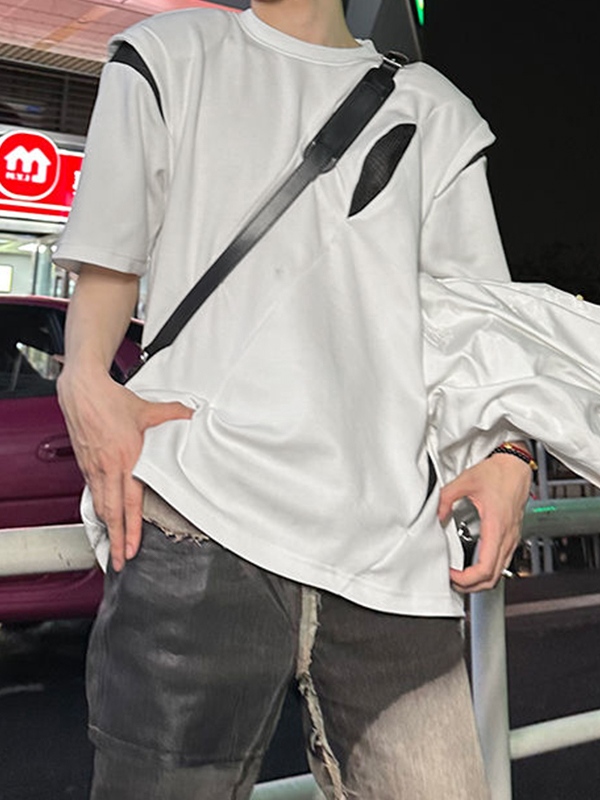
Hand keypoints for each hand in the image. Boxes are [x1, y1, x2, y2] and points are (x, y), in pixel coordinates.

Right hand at [58, 369, 192, 570]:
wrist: (82, 391)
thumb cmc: (111, 400)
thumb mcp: (148, 409)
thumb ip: (174, 415)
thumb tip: (194, 416)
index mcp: (126, 458)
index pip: (129, 503)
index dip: (130, 530)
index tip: (131, 549)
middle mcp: (107, 468)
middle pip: (111, 513)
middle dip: (115, 540)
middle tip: (119, 562)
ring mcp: (94, 468)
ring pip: (99, 506)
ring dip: (106, 529)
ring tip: (112, 547)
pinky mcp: (85, 465)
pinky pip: (92, 493)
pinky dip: (98, 509)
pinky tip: (104, 517)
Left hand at [438, 453, 531, 591]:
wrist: (516, 464)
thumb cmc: (498, 472)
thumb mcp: (465, 481)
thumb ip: (446, 498)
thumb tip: (436, 515)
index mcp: (496, 526)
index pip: (485, 568)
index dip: (467, 579)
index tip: (451, 575)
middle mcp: (507, 536)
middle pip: (493, 578)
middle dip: (471, 586)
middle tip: (452, 581)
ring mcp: (512, 537)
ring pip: (500, 573)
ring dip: (480, 581)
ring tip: (461, 577)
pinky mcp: (512, 535)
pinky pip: (503, 562)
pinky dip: (488, 571)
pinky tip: (474, 565)